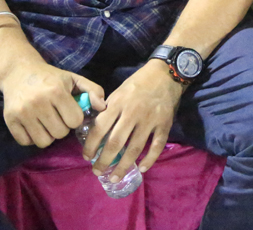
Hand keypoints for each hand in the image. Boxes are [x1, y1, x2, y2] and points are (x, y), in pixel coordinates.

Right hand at [0, 58, 106, 147]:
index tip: (70, 111)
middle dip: (62, 127)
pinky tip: (34, 125)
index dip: (75, 118)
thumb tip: (102, 107)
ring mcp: (22, 113)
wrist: (18, 72)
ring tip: (47, 122)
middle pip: (60, 133)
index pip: (74, 121)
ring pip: (44, 141)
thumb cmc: (51, 77)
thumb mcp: (74, 79)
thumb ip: (93, 90)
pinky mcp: (10, 121)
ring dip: (48, 135)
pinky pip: (26, 142)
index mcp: (56, 92)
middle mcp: (38, 103)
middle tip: (58, 117)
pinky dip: (32, 137)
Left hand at [84, 61, 183, 178]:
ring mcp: (150, 120)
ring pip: (134, 149)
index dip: (91, 146)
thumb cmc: (138, 83)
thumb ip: (108, 109)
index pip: (99, 129)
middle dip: (104, 161)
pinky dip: (149, 159)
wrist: (166, 74)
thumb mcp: (118, 91)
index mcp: (118, 104)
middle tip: (97, 172)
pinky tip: (141, 169)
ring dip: (123, 166)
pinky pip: (156, 146)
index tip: (87, 157)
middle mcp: (132, 113)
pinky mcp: (164, 124)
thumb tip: (96, 130)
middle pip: (115, 143)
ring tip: (115, 178)